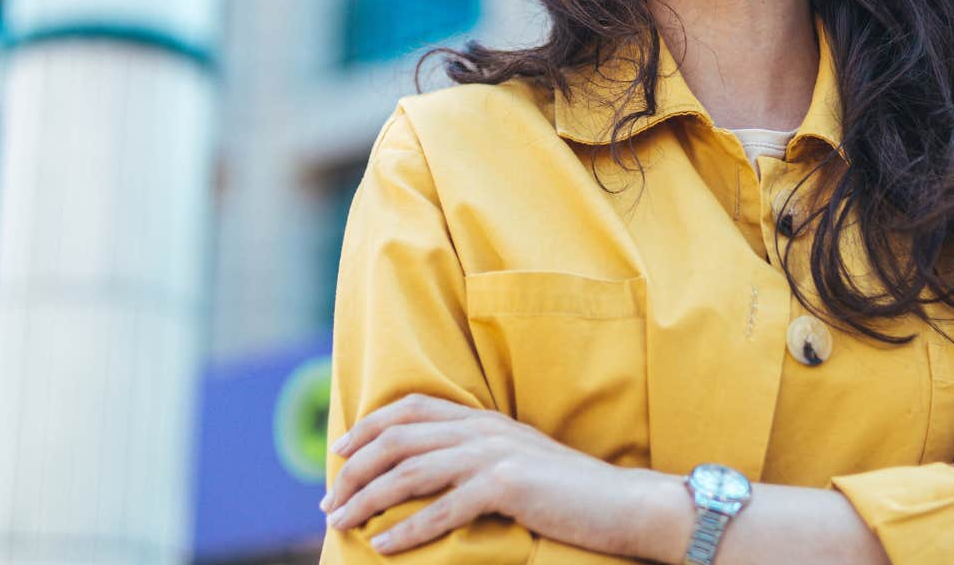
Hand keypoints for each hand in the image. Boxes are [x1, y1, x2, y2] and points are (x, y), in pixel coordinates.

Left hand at [320, 393, 658, 555]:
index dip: (368, 427)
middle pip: (398, 438)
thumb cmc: (570, 493)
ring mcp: (494, 454)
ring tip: (340, 523)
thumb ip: (478, 458)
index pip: (411, 408)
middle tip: (328, 499)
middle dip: (355, 469)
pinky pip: (442, 509)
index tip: (339, 452)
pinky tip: (383, 546)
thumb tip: (430, 475)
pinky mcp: (507, 485)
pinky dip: (406, 529)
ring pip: (410, 471)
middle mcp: (483, 428)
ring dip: (367, 499)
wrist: (625, 504)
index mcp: (484, 418)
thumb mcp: (518, 461)